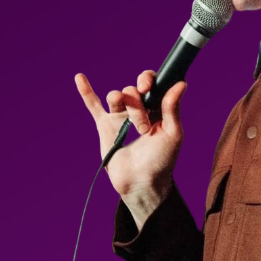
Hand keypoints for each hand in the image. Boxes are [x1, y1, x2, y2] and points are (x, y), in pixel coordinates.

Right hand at [75, 70, 186, 227]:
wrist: (141, 182)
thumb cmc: (161, 160)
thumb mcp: (172, 133)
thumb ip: (172, 107)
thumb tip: (181, 83)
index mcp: (156, 108)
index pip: (151, 82)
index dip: (147, 79)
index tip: (146, 87)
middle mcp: (138, 109)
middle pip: (132, 90)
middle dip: (138, 106)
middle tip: (144, 129)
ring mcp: (120, 116)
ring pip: (115, 96)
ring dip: (122, 104)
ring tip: (130, 125)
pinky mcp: (105, 126)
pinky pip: (93, 105)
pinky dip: (86, 91)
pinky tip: (80, 78)